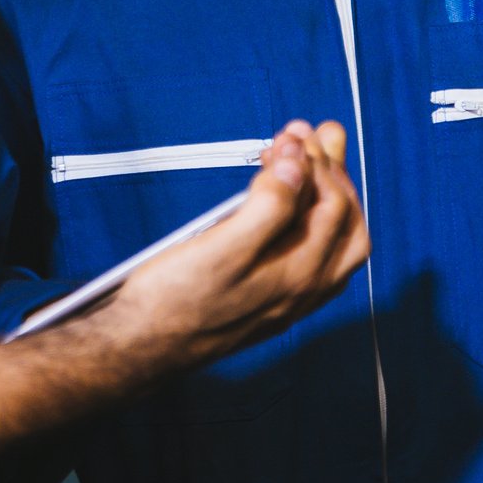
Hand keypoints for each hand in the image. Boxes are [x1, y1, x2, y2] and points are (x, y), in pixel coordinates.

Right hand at [102, 120, 370, 370]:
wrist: (139, 348)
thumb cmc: (173, 301)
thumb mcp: (221, 249)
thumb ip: (267, 207)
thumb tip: (298, 165)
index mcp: (299, 277)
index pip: (333, 206)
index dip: (317, 162)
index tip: (288, 134)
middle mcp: (303, 290)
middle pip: (343, 222)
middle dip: (329, 171)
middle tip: (307, 133)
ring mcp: (289, 297)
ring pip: (333, 240)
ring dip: (325, 193)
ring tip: (304, 157)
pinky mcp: (269, 299)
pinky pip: (313, 255)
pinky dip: (310, 218)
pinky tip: (292, 204)